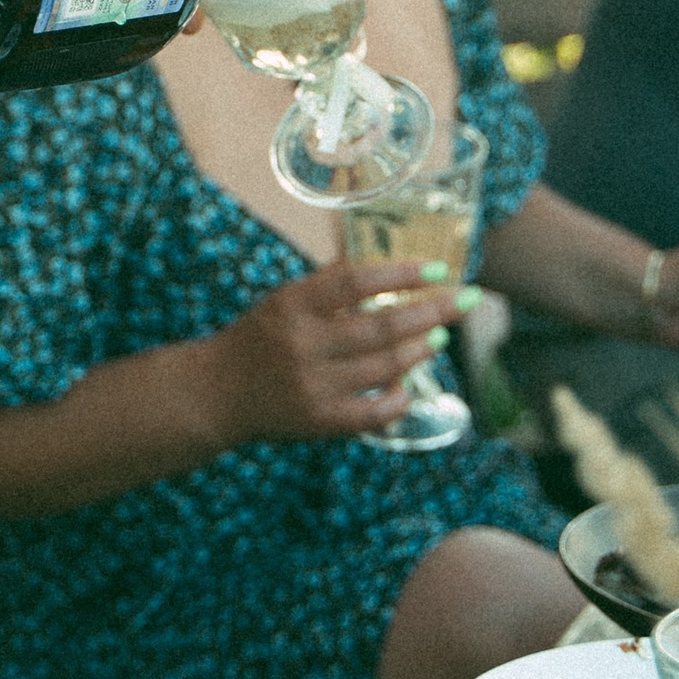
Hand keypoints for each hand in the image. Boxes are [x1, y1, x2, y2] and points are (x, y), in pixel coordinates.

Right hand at [206, 263, 460, 445]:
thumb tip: (380, 257)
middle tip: (464, 300)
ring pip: (384, 367)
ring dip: (420, 350)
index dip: (402, 273)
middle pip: (381, 326)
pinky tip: (411, 385)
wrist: (214, 392)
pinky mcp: (318, 421)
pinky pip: (373, 412)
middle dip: (431, 311)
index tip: (439, 268)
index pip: (356, 280)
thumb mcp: (283, 299)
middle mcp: (303, 343)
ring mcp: (312, 386)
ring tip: (440, 336)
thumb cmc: (256, 338)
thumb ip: (328, 283)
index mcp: (292, 304)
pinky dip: (399, 398)